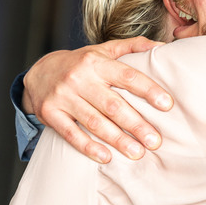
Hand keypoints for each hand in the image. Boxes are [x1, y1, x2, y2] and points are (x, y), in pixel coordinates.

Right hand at [23, 38, 173, 163]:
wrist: (38, 73)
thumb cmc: (80, 64)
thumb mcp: (102, 51)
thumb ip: (132, 47)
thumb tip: (163, 46)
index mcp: (96, 62)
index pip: (127, 76)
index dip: (148, 90)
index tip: (167, 105)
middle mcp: (79, 78)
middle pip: (112, 104)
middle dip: (136, 124)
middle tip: (155, 141)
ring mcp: (63, 96)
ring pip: (94, 121)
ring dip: (118, 140)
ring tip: (137, 153)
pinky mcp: (50, 113)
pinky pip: (71, 134)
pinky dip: (89, 147)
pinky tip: (106, 157)